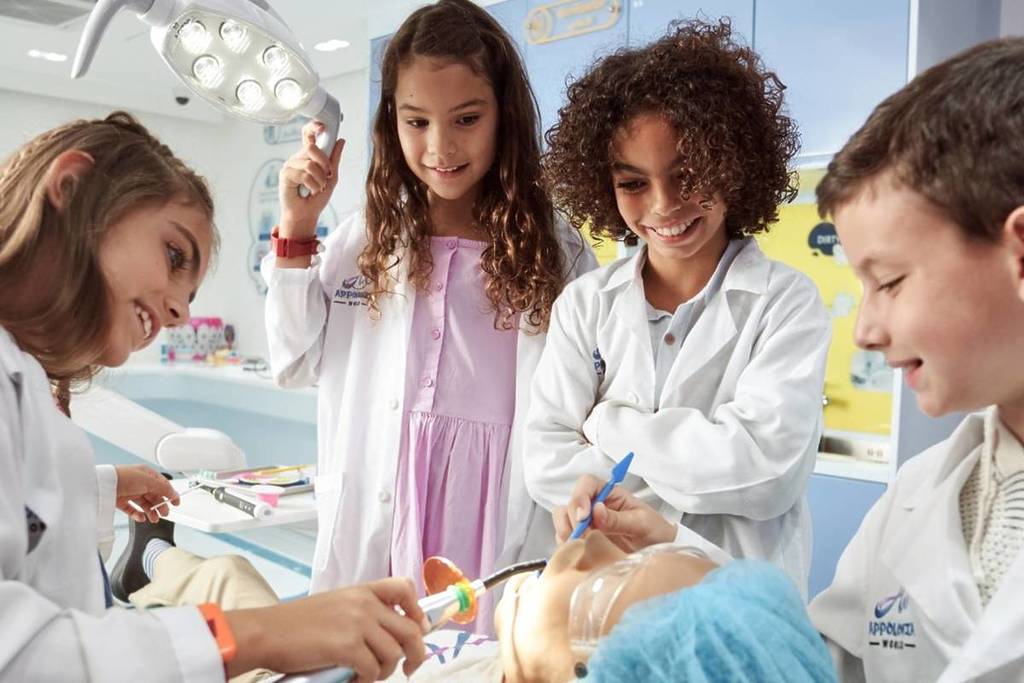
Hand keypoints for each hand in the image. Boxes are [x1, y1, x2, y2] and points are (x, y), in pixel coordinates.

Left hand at [113, 465, 178, 522]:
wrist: (102, 485)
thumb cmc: (123, 477)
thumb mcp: (148, 481)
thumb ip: (163, 488)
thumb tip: (173, 493)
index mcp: (146, 474)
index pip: (162, 484)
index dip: (170, 494)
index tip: (175, 503)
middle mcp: (138, 483)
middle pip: (154, 496)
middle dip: (160, 505)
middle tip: (164, 513)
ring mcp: (129, 492)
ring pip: (144, 504)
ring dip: (151, 511)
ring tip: (154, 519)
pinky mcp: (120, 501)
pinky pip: (132, 509)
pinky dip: (137, 514)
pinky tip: (141, 517)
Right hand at [226, 577, 427, 680]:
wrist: (267, 632)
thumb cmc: (294, 624)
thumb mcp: (335, 606)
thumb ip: (361, 613)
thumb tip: (386, 633)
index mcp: (362, 591)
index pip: (405, 588)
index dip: (418, 611)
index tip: (419, 629)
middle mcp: (365, 604)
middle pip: (411, 629)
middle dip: (416, 654)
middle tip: (409, 668)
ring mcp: (358, 624)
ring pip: (394, 654)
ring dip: (385, 671)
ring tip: (368, 675)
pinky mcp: (348, 646)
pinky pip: (373, 670)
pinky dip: (366, 681)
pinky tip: (352, 679)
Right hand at [278, 120, 343, 237]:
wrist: (307, 214)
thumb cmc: (317, 197)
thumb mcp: (332, 177)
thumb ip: (334, 159)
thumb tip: (341, 140)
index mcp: (309, 156)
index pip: (307, 135)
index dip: (313, 127)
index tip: (321, 126)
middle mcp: (298, 157)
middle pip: (311, 148)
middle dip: (324, 163)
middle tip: (327, 176)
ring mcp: (290, 165)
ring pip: (309, 163)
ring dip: (319, 179)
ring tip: (317, 188)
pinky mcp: (285, 174)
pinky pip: (303, 174)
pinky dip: (312, 185)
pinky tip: (310, 191)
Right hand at [553, 474, 675, 552]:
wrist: (660, 551)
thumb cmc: (655, 531)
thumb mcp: (641, 523)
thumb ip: (618, 519)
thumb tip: (595, 510)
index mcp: (610, 494)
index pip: (586, 483)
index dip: (580, 496)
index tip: (584, 516)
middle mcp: (595, 504)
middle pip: (571, 501)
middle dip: (570, 518)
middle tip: (580, 536)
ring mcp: (589, 522)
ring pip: (563, 518)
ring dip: (565, 530)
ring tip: (577, 545)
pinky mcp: (585, 539)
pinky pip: (566, 536)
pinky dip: (565, 544)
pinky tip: (576, 553)